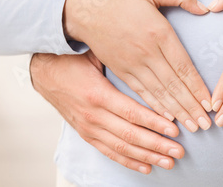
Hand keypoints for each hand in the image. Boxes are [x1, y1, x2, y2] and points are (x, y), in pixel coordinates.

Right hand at [30, 51, 184, 173]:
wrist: (44, 72)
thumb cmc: (71, 61)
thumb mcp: (96, 55)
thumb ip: (120, 61)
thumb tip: (148, 60)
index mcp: (98, 95)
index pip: (132, 113)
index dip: (154, 123)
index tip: (174, 130)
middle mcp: (93, 115)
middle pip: (130, 134)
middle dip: (157, 145)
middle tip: (178, 151)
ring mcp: (89, 128)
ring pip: (122, 147)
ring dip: (147, 157)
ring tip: (168, 162)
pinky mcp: (86, 134)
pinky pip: (109, 152)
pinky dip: (128, 161)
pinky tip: (145, 167)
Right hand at [64, 0, 211, 131]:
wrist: (83, 10)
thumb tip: (205, 7)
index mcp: (159, 32)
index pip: (183, 66)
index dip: (197, 87)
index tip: (209, 103)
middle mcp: (147, 52)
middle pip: (174, 85)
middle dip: (191, 107)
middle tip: (205, 125)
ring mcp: (133, 64)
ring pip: (159, 93)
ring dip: (177, 111)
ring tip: (191, 127)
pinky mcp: (121, 71)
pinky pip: (141, 92)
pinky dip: (154, 107)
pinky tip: (166, 118)